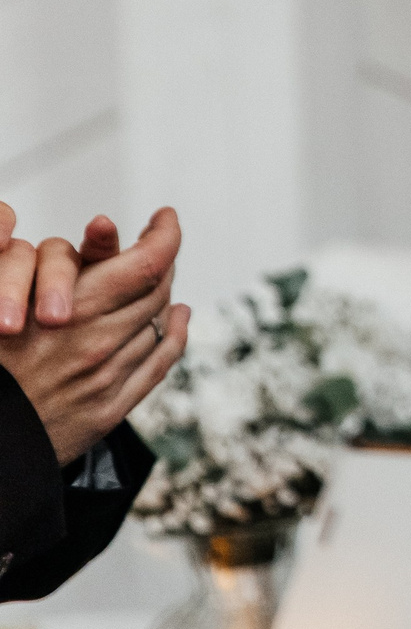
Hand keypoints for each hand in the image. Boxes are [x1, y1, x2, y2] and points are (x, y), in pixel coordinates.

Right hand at [0, 206, 188, 464]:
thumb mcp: (9, 298)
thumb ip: (55, 265)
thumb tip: (105, 227)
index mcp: (72, 310)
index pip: (148, 262)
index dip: (165, 235)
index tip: (164, 218)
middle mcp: (97, 343)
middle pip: (156, 288)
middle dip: (158, 259)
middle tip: (154, 245)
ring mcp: (105, 378)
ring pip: (159, 320)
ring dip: (160, 294)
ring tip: (154, 278)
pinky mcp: (107, 410)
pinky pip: (159, 362)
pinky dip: (174, 332)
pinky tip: (176, 316)